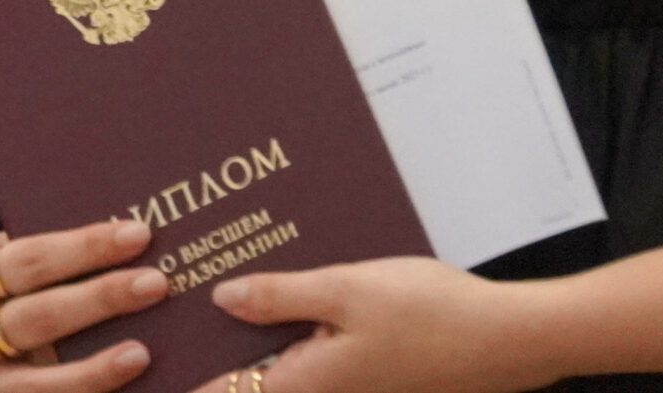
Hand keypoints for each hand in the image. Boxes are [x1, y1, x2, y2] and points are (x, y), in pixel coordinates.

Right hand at [0, 221, 165, 391]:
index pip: (27, 260)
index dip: (85, 247)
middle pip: (40, 316)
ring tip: (143, 349)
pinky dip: (91, 392)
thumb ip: (33, 257)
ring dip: (99, 365)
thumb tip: (117, 230)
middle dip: (103, 298)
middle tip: (156, 282)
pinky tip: (125, 381)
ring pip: (46, 378)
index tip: (138, 234)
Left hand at [197, 259, 556, 392]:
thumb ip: (279, 296)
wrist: (508, 338)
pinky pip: (312, 350)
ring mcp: (348, 385)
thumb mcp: (345, 289)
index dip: (190, 378)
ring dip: (254, 329)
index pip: (228, 392)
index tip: (154, 359)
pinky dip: (292, 324)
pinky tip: (286, 285)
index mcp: (306, 381)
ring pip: (282, 360)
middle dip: (216, 341)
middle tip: (181, 295)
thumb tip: (220, 300)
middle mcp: (322, 391)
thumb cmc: (431, 313)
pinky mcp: (368, 371)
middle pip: (250, 375)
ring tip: (222, 280)